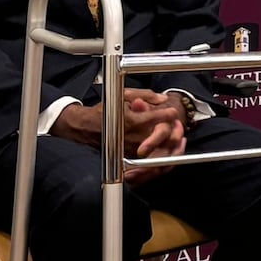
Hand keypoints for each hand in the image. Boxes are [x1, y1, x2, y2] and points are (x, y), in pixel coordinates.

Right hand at [52, 89, 187, 183]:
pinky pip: (148, 165)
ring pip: (158, 153)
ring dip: (171, 147)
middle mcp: (131, 137)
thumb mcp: (122, 96)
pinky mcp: (125, 160)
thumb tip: (163, 99)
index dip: (168, 115)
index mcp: (131, 121)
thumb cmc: (102, 111)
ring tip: (177, 139)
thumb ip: (145, 95)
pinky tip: (167, 152)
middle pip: (161, 138)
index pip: (157, 119)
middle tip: (178, 126)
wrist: (82, 127)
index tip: (172, 113)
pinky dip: (161, 161)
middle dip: (174, 132)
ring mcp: (130, 150)